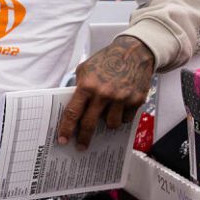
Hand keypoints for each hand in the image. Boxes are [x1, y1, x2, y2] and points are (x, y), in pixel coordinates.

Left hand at [58, 35, 154, 149]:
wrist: (134, 52)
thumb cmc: (106, 60)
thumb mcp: (85, 69)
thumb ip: (79, 87)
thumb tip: (73, 107)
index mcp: (88, 86)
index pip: (73, 113)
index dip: (66, 128)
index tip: (62, 139)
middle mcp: (104, 94)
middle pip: (90, 124)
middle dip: (84, 138)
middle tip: (81, 146)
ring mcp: (122, 99)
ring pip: (111, 124)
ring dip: (107, 123)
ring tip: (107, 113)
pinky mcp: (137, 100)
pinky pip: (126, 119)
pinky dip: (122, 116)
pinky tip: (121, 107)